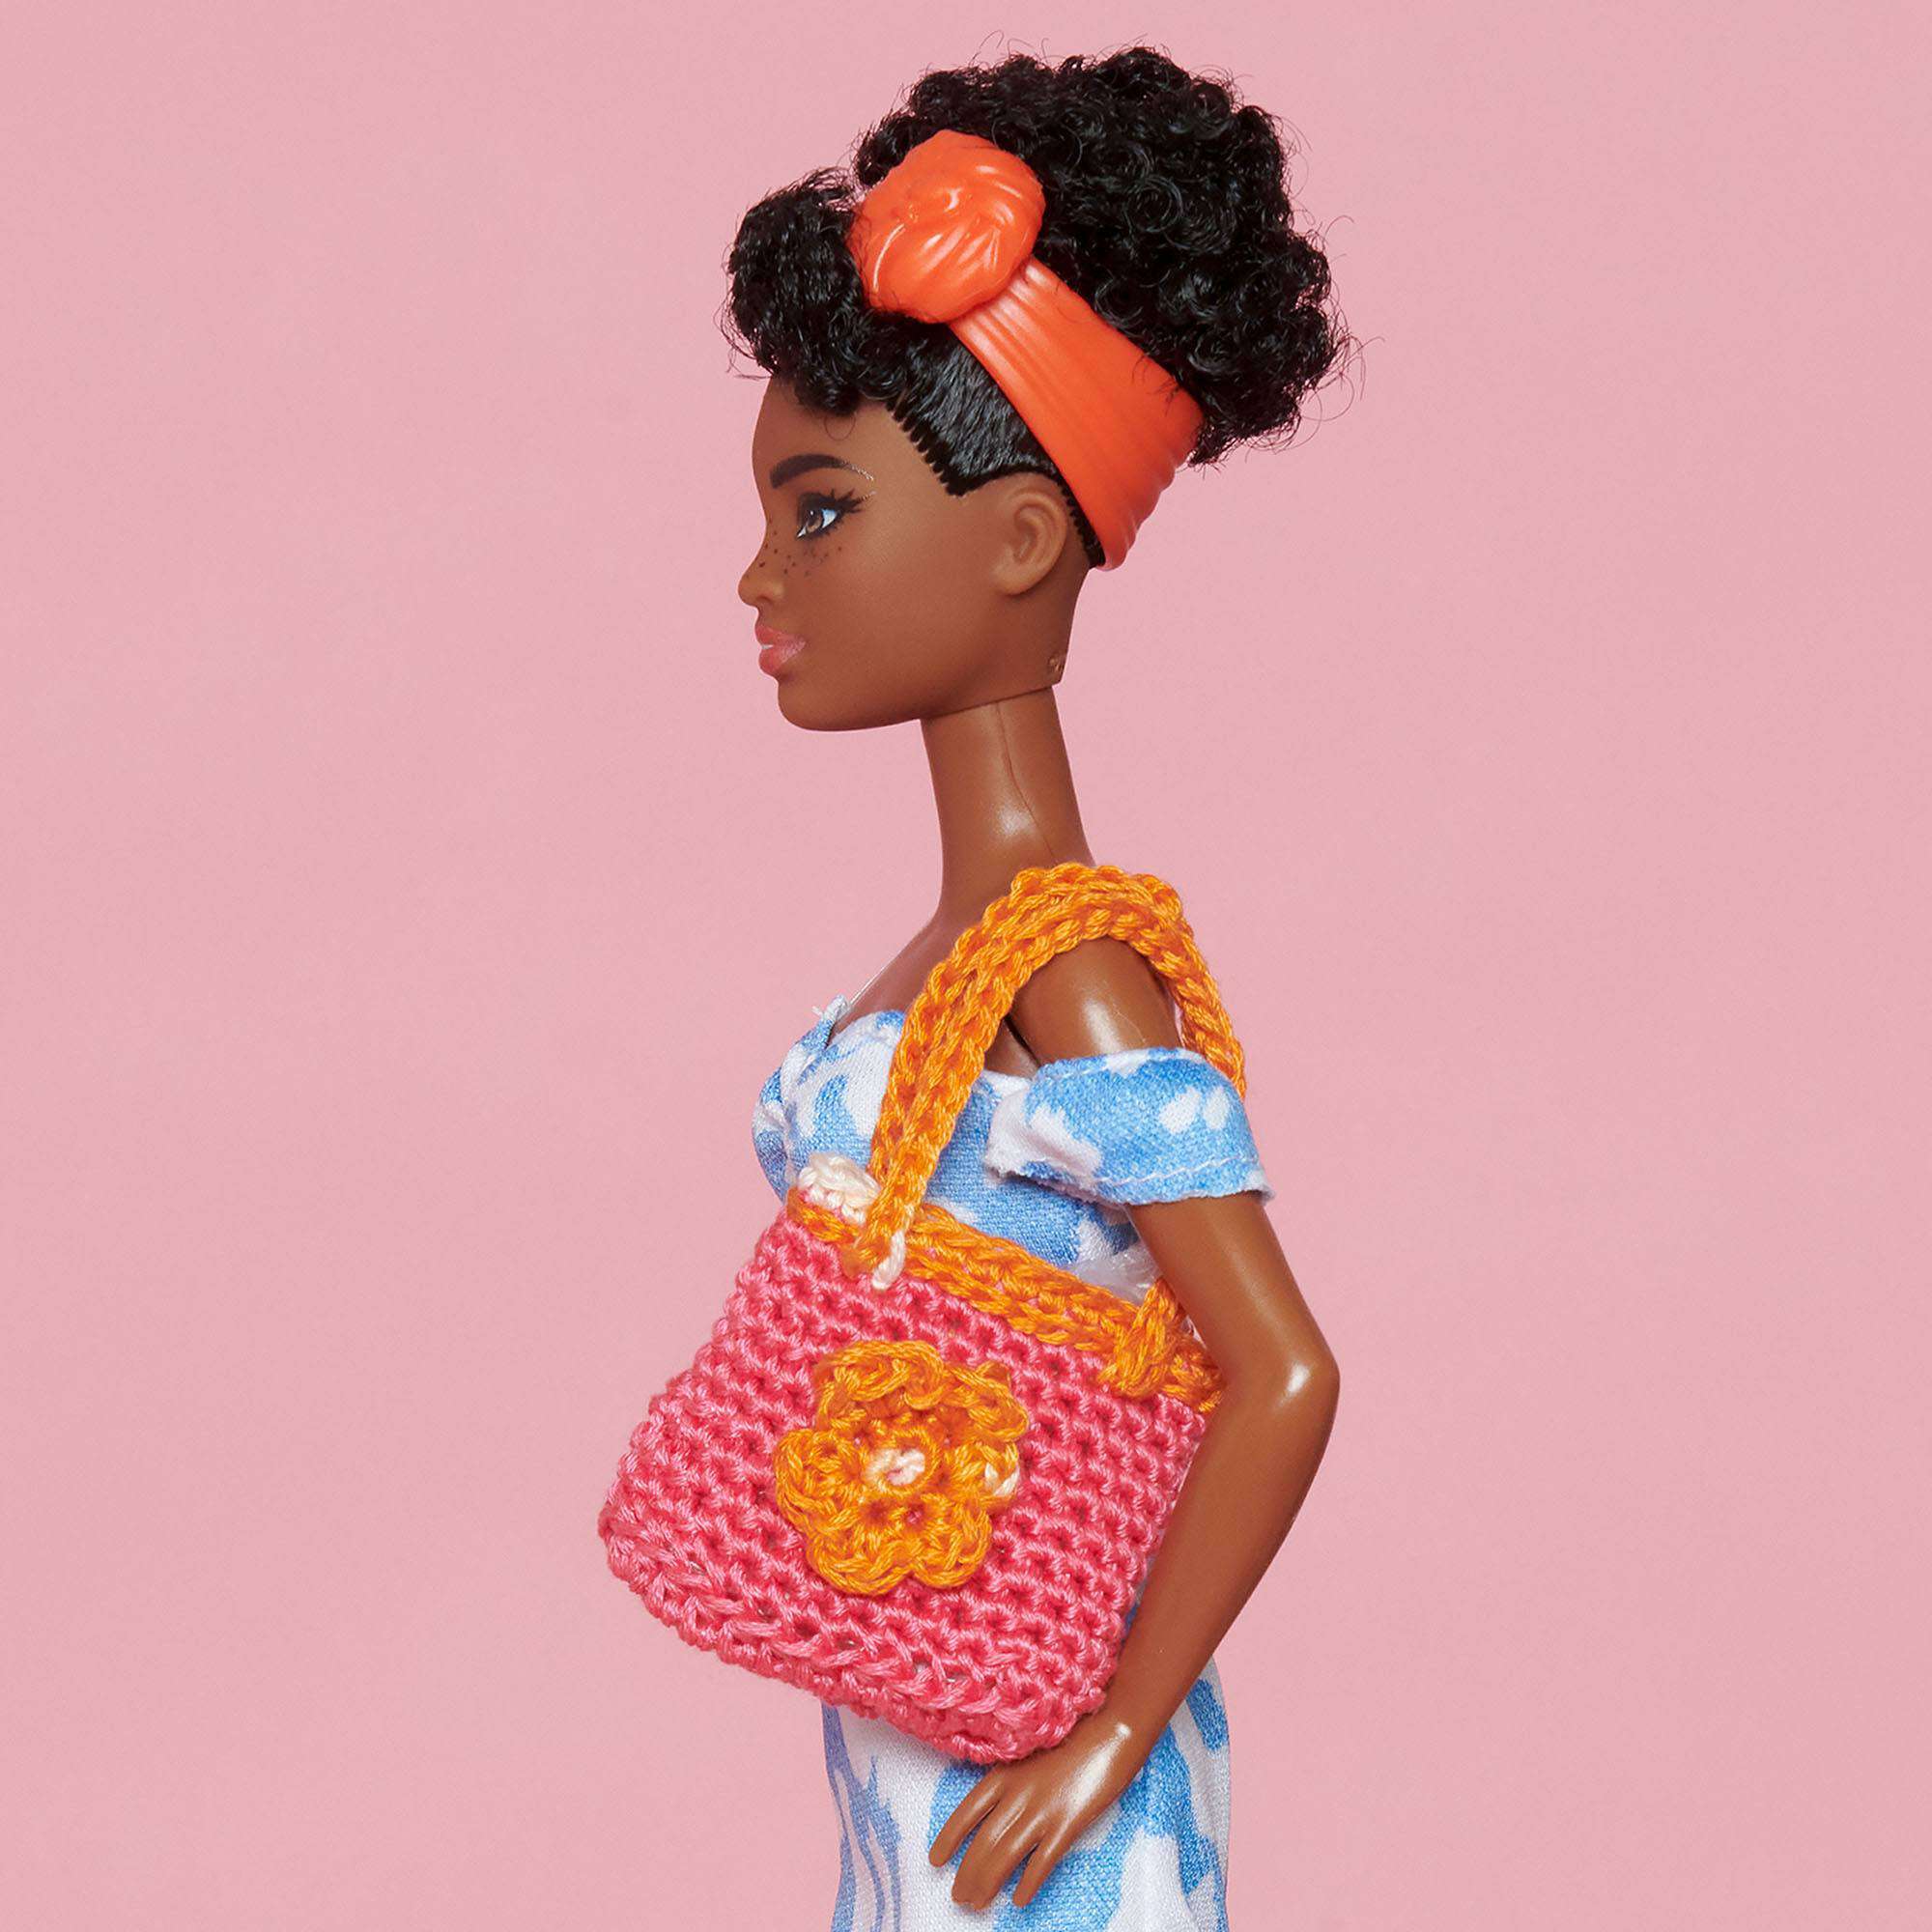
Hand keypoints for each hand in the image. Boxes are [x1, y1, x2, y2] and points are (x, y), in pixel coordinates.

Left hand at [927, 1706, 1152, 1910]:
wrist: (1112, 1722)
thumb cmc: (1075, 1731)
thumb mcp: (1033, 1750)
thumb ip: (1015, 1775)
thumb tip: (1000, 1803)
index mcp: (1005, 1771)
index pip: (967, 1812)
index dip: (948, 1839)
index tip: (935, 1860)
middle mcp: (1018, 1793)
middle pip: (983, 1841)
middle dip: (967, 1873)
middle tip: (958, 1896)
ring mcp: (1043, 1809)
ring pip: (1006, 1855)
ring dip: (988, 1883)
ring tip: (977, 1904)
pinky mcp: (1070, 1822)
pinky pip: (1043, 1860)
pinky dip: (1029, 1882)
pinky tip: (1019, 1899)